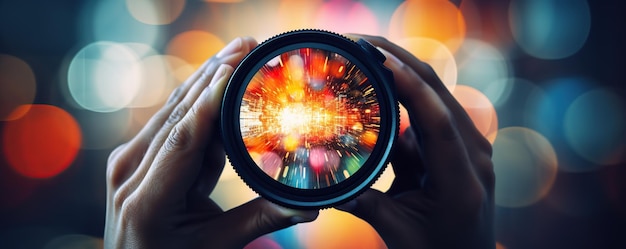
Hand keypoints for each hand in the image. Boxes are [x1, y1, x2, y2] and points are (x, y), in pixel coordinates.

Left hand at [104, 37, 317, 248]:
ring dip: (206, 79)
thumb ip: (260, 220)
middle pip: (178, 113)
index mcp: (147, 199)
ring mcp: (130, 161)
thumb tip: (310, 208)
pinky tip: (221, 79)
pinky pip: (173, 122)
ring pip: (174, 111)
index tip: (235, 67)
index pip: (183, 139)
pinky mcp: (138, 156)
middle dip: (213, 75)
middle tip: (246, 46)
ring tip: (237, 52)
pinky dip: (198, 101)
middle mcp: (130, 170)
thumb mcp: (215, 245)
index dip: (209, 100)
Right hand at [337, 35, 494, 248]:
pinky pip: (425, 113)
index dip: (410, 85)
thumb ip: (363, 203)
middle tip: (357, 41)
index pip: (437, 121)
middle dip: (398, 60)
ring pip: (430, 97)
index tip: (377, 58)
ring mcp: (466, 146)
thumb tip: (323, 180)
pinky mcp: (454, 145)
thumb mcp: (398, 231)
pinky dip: (400, 98)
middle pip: (436, 93)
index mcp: (461, 179)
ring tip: (359, 55)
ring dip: (397, 73)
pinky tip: (373, 87)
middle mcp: (472, 154)